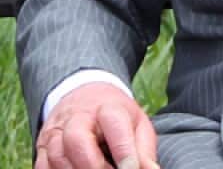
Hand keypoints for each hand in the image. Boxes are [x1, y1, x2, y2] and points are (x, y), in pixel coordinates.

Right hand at [35, 82, 158, 168]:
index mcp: (108, 108)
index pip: (114, 125)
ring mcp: (56, 132)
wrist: (84, 96)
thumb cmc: (116, 116)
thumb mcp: (136, 124)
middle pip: (76, 139)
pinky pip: (43, 165)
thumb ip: (143, 149)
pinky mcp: (42, 146)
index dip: (124, 150)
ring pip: (57, 156)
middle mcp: (77, 118)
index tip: (131, 168)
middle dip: (93, 164)